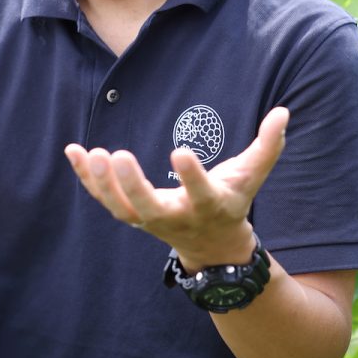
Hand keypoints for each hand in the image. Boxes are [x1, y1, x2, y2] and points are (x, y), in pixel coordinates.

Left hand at [64, 106, 287, 269]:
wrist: (211, 246)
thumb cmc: (232, 201)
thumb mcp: (253, 176)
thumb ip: (268, 146)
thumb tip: (284, 112)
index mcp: (209, 205)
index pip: (200, 194)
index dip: (191, 176)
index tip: (179, 152)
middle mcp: (176, 217)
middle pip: (149, 208)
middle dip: (132, 185)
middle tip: (118, 154)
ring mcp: (149, 219)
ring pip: (120, 209)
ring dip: (103, 184)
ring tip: (91, 153)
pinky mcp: (131, 214)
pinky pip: (104, 199)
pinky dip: (86, 179)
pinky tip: (73, 151)